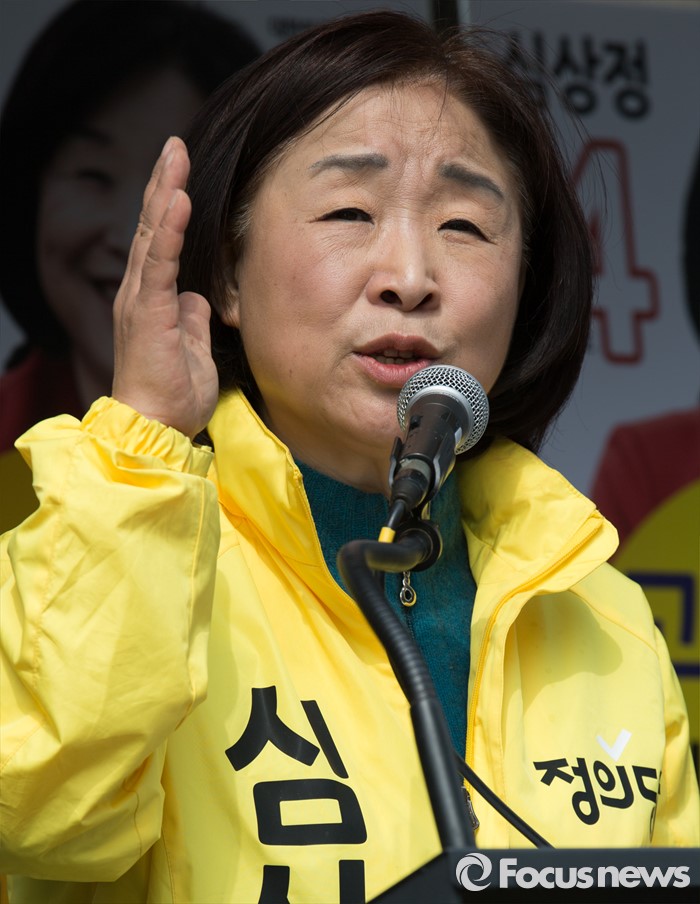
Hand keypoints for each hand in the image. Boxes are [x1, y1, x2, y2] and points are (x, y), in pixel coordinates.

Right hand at [112, 137, 218, 438]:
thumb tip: (199, 298)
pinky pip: (161, 261)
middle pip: (154, 227)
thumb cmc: (174, 394)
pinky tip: (179, 198)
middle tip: (175, 146)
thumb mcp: (194, 349)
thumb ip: (194, 320)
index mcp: (153, 299)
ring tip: (175, 155)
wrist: (155, 426)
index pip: (162, 242)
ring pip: (154, 234)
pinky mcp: (149, 310)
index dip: (172, 207)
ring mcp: (142, 299)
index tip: (182, 174)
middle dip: (165, 184)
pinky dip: (171, 229)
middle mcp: (141, 292)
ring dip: (166, 192)